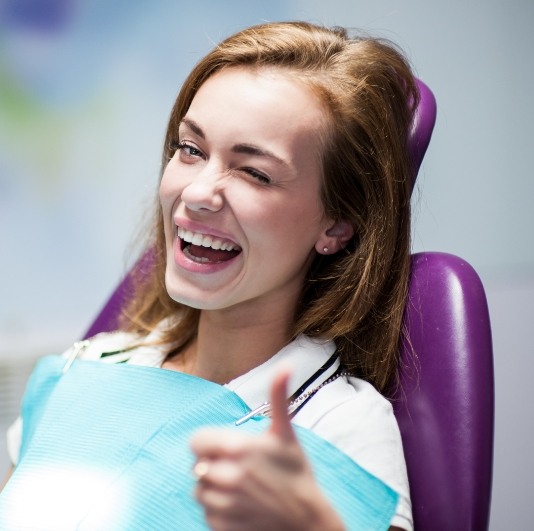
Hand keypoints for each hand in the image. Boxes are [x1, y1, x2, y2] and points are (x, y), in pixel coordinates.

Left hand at [190, 366, 344, 530]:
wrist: (307, 523)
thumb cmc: (296, 474)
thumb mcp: (286, 434)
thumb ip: (278, 397)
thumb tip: (287, 364)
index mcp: (240, 448)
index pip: (196, 441)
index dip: (206, 443)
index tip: (223, 447)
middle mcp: (229, 476)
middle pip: (196, 466)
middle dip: (211, 465)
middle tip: (234, 467)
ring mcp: (225, 505)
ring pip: (199, 491)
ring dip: (212, 488)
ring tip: (238, 487)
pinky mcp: (223, 528)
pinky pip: (206, 514)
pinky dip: (217, 511)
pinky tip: (239, 507)